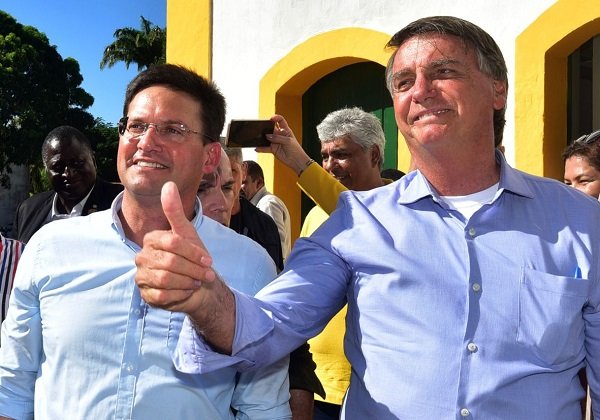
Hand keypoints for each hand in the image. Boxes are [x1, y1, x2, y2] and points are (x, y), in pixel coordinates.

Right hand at [135, 182, 235, 352]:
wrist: (197, 285)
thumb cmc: (193, 257)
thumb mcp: (188, 233)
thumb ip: (175, 211)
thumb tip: (168, 184)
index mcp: (151, 240)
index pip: (172, 243)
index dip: (193, 252)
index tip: (208, 260)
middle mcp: (142, 257)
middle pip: (170, 262)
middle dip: (193, 269)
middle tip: (207, 274)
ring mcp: (142, 277)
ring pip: (166, 280)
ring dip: (188, 282)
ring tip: (197, 281)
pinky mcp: (145, 295)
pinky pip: (162, 295)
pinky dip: (181, 294)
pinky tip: (187, 291)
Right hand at [256, 114, 312, 175]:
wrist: (296, 161)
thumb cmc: (295, 149)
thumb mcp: (288, 141)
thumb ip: (277, 138)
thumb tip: (267, 136)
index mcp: (285, 130)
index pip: (280, 121)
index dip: (276, 118)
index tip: (271, 118)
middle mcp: (279, 135)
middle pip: (271, 129)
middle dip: (266, 128)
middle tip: (262, 130)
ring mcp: (275, 142)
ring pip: (267, 138)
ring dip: (262, 138)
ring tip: (258, 139)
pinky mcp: (273, 149)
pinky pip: (265, 148)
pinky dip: (261, 148)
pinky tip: (257, 148)